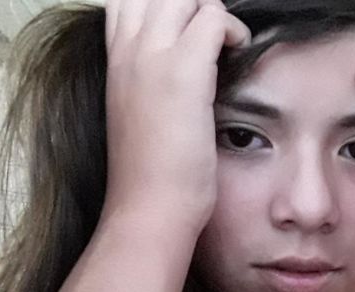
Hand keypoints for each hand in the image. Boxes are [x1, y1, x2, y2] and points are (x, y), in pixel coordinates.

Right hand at [103, 0, 250, 237]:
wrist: (149, 208)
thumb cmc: (151, 174)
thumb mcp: (139, 118)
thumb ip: (150, 88)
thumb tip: (180, 78)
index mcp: (116, 63)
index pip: (128, 3)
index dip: (163, 8)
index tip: (190, 35)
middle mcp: (128, 53)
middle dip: (189, 4)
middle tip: (211, 35)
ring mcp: (153, 60)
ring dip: (209, 12)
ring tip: (224, 43)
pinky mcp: (184, 76)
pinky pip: (212, 18)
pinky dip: (231, 29)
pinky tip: (239, 52)